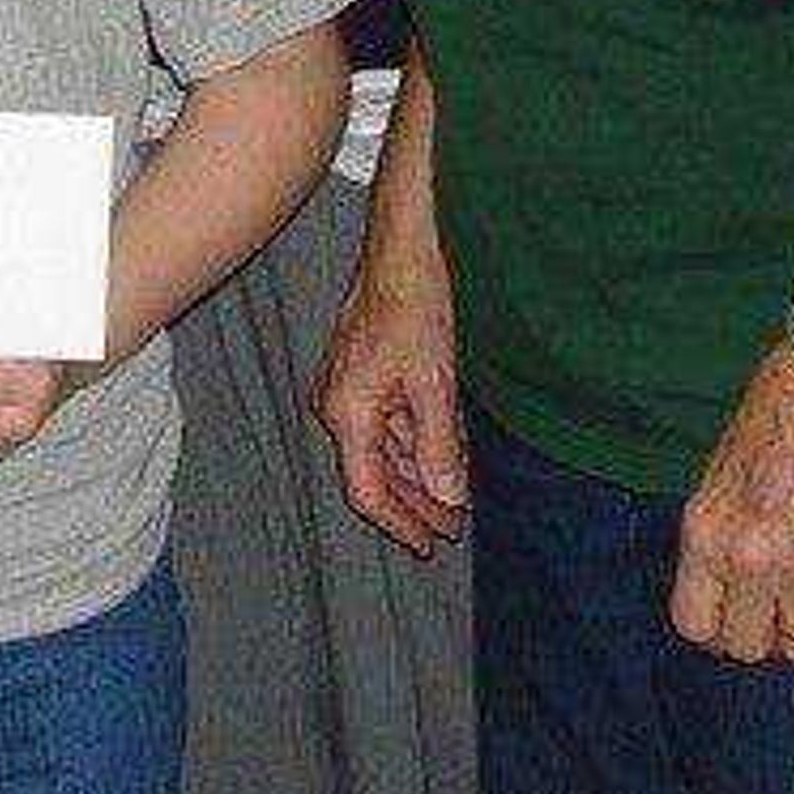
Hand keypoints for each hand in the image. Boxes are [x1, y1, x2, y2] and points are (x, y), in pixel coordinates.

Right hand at [318, 259, 469, 553]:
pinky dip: (415, 440)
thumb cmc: (413, 306)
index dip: (400, 523)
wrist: (402, 249)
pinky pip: (386, 422)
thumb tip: (447, 498)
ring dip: (419, 471)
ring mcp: (345, 388)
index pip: (367, 491)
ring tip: (456, 491)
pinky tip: (445, 449)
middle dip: (415, 501)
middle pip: (374, 473)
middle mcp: (337, 405)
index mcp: (347, 413)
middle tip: (453, 524)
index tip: (430, 544)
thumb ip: (438, 446)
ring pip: (383, 448)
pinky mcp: (359, 373)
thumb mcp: (435, 383)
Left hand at [669, 344, 793, 679]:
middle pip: (746, 645)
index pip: (694, 622)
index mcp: (708, 530)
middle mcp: (751, 559)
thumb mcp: (725, 464)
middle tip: (773, 631)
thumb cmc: (782, 403)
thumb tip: (731, 566)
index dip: (714, 629)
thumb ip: (725, 522)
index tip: (729, 624)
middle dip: (759, 642)